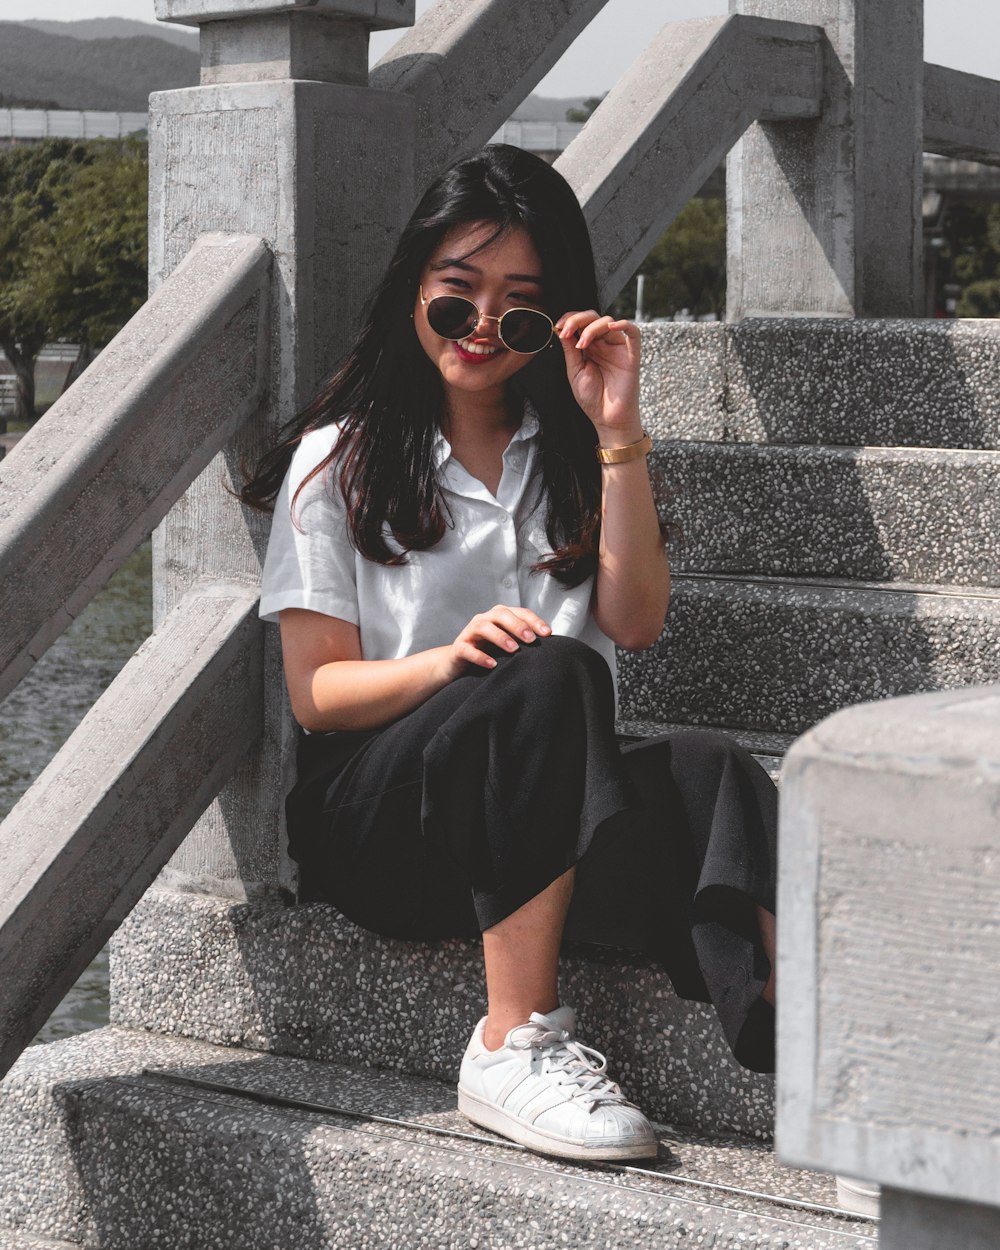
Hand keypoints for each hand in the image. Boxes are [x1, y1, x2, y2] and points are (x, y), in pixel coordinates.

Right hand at [437, 605, 551, 681]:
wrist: (457, 662)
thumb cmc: (488, 651)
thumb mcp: (508, 644)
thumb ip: (524, 640)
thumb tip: (551, 645)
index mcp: (499, 616)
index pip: (520, 612)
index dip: (534, 621)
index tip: (548, 633)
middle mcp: (485, 619)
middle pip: (501, 614)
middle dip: (518, 625)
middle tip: (531, 639)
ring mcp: (470, 632)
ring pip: (484, 627)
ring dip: (500, 637)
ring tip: (514, 649)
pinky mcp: (459, 648)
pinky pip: (468, 649)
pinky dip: (480, 656)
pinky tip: (492, 665)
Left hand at [554, 310, 640, 434]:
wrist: (608, 420)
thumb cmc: (592, 399)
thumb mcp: (575, 372)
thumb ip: (570, 350)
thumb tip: (562, 329)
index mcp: (589, 347)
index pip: (580, 323)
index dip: (569, 320)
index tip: (558, 327)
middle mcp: (603, 344)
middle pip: (593, 317)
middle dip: (577, 320)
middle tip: (566, 330)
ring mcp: (617, 348)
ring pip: (608, 321)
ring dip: (592, 328)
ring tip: (582, 345)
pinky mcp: (631, 354)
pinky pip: (633, 332)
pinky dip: (624, 324)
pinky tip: (611, 327)